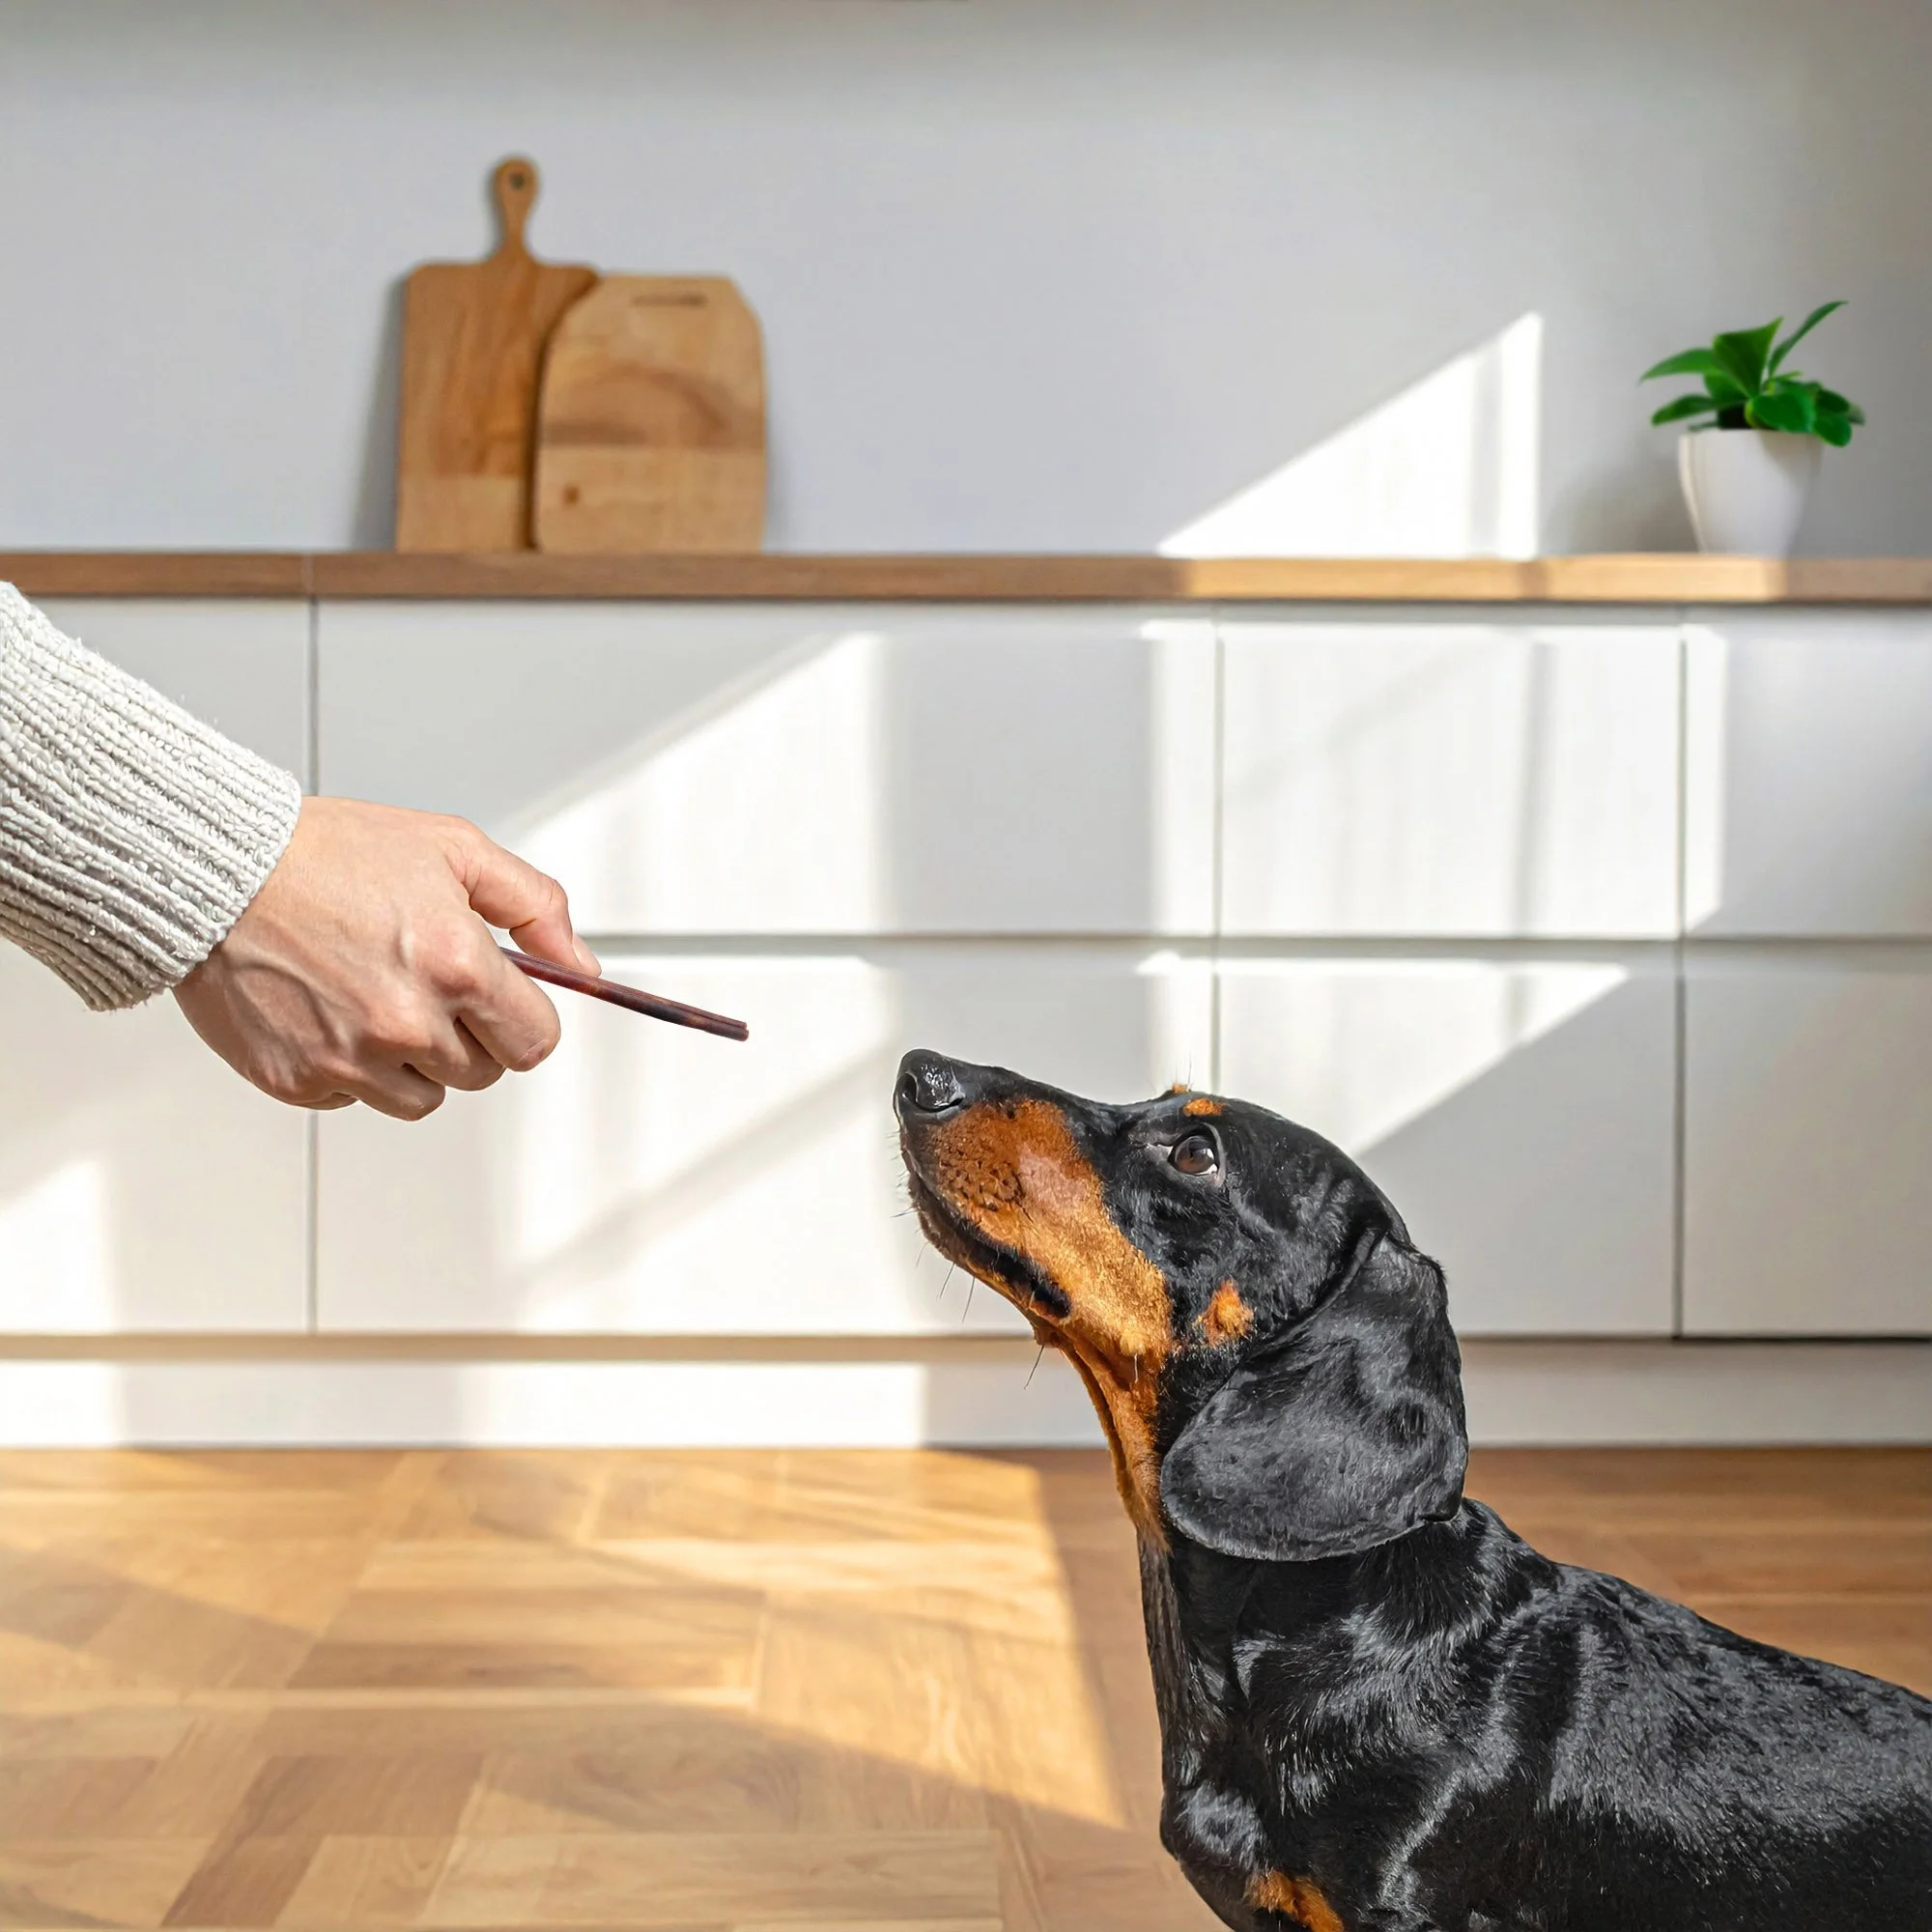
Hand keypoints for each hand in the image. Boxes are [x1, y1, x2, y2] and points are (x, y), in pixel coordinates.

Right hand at [174, 797, 599, 1118]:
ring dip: (413, 1060)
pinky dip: (351, 1067)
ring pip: (423, 1097)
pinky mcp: (299, 1081)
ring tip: (375, 994)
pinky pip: (355, 1098)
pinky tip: (329, 1010)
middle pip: (483, 1072)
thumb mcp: (454, 850)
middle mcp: (407, 1023)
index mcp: (457, 967)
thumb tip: (582, 967)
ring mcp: (350, 1060)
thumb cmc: (324, 853)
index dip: (522, 1018)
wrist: (216, 871)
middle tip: (423, 980)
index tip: (501, 1000)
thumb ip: (534, 908)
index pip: (535, 1041)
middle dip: (468, 1033)